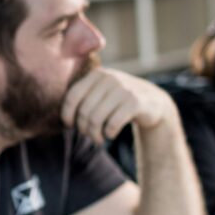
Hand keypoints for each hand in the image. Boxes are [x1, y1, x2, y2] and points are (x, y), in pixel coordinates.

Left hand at [61, 68, 177, 143]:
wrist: (152, 101)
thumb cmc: (118, 101)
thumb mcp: (100, 92)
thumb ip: (82, 97)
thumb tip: (61, 117)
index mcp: (96, 75)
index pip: (72, 97)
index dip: (67, 115)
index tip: (70, 126)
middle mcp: (109, 78)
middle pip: (84, 111)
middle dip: (83, 129)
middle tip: (89, 135)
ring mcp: (123, 89)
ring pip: (96, 119)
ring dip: (95, 135)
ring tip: (98, 139)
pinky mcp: (135, 102)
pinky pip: (112, 124)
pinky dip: (109, 134)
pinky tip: (111, 134)